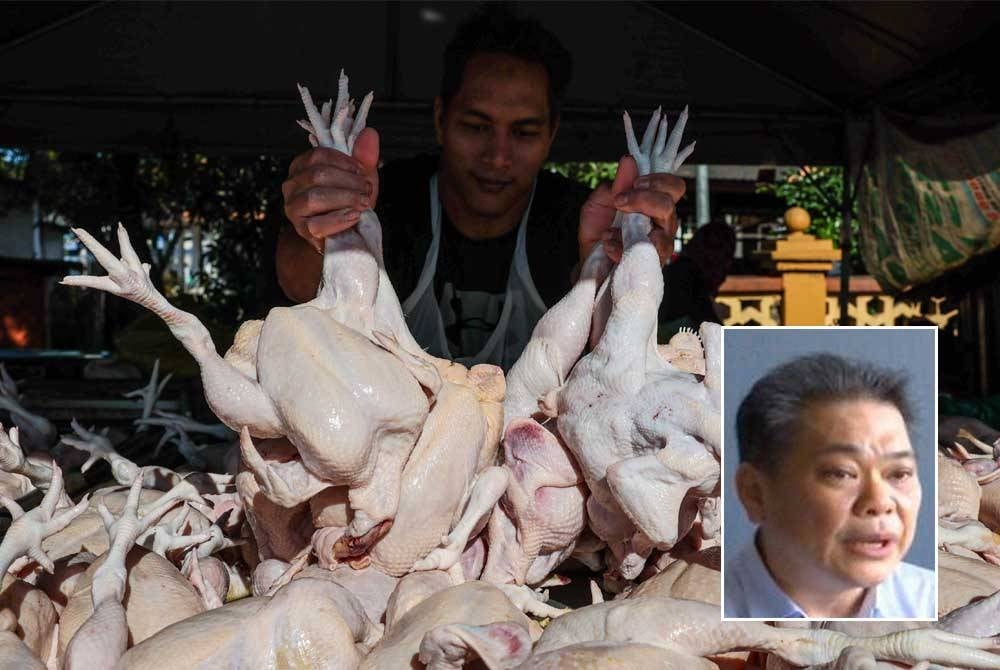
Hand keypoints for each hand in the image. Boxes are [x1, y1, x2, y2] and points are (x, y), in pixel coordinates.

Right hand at [281, 127, 380, 252]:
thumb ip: (364, 157)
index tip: (362, 171)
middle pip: (318, 175)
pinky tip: (353, 216)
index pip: (318, 155)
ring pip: (315, 198)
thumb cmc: (347, 202)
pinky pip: (317, 224)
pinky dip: (339, 219)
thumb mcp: (358, 178)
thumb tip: (370, 134)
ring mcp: (293, 208)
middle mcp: (292, 185)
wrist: (338, 234)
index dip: (344, 162)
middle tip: (367, 190)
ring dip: (346, 199)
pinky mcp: (301, 229)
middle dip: (349, 182)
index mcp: (302, 166)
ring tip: (364, 203)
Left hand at [577, 155, 685, 265]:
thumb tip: (629, 160)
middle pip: (670, 205)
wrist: (588, 256)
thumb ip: (616, 183)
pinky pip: (645, 255)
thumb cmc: (599, 227)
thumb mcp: (600, 201)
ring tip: (609, 230)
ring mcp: (659, 244)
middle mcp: (663, 223)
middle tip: (620, 202)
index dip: (659, 180)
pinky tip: (608, 244)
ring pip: (662, 233)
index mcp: (655, 203)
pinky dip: (622, 247)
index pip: (674, 187)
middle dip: (645, 199)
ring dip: (631, 227)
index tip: (635, 182)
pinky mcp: (650, 263)